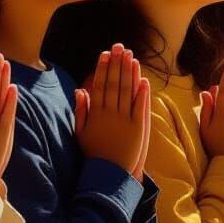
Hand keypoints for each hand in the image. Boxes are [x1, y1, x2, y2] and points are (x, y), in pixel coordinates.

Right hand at [75, 44, 148, 173]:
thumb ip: (81, 110)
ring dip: (129, 73)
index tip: (105, 54)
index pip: (99, 85)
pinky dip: (141, 93)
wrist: (108, 175)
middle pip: (114, 84)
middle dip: (117, 64)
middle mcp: (109, 114)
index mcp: (95, 114)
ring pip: (127, 92)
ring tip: (131, 56)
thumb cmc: (93, 153)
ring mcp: (124, 120)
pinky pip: (140, 107)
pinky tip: (143, 79)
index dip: (103, 68)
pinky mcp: (137, 128)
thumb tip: (80, 90)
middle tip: (120, 47)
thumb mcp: (80, 132)